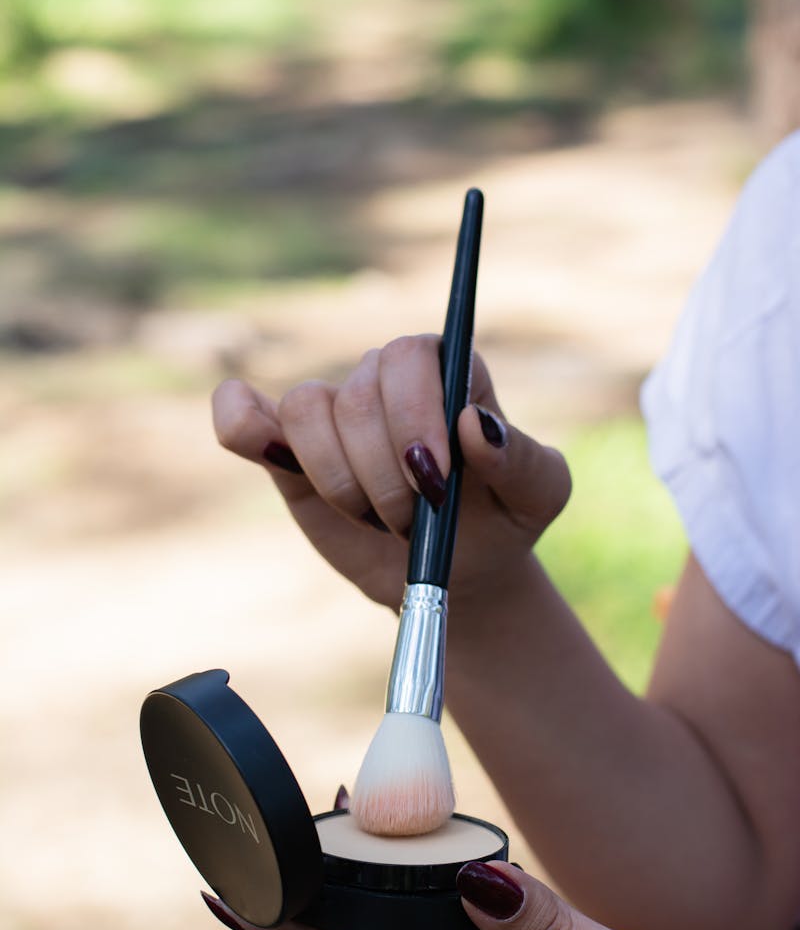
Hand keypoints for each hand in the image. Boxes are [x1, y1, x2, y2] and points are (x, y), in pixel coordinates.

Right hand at [212, 335, 569, 607]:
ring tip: (376, 518)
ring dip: (339, 480)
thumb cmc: (502, 522)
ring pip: (305, 409)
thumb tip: (472, 423)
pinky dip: (243, 426)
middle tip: (413, 522)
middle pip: (357, 392)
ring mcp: (334, 414)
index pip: (413, 355)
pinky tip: (272, 456)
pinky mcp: (287, 450)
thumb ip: (519, 457)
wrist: (456, 574)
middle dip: (382, 473)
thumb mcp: (539, 497)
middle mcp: (387, 383)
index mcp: (449, 374)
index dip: (414, 416)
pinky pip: (243, 414)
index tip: (435, 483)